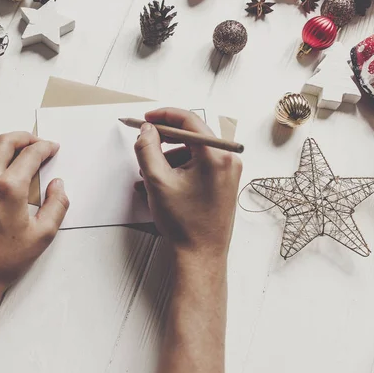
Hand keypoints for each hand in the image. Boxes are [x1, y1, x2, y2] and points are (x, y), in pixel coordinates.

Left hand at [0, 132, 69, 311]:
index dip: (44, 148)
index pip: (30, 155)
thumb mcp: (42, 236)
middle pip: (5, 142)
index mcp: (8, 188)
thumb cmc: (1, 261)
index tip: (52, 148)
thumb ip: (57, 206)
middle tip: (37, 142)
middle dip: (24, 137)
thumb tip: (58, 185)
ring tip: (17, 144)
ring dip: (3, 140)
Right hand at [134, 108, 241, 259]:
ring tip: (149, 174)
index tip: (146, 119)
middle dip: (164, 139)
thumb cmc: (184, 224)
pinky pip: (199, 165)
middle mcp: (228, 160)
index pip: (189, 121)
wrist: (200, 256)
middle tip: (144, 142)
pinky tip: (160, 183)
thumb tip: (146, 130)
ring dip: (168, 157)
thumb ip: (147, 149)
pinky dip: (178, 169)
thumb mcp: (157, 182)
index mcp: (216, 156)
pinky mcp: (224, 182)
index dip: (163, 116)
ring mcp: (228, 172)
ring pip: (193, 151)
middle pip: (191, 135)